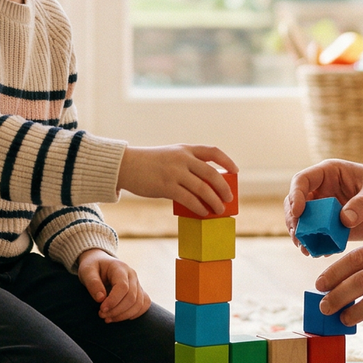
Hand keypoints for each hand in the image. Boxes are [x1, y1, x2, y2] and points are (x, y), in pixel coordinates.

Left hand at [77, 249, 150, 322]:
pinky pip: (144, 305)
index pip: (123, 287)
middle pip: (132, 297)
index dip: (113, 301)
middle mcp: (132, 275)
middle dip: (116, 310)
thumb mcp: (87, 271)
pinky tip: (120, 317)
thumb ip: (93, 283)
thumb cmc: (92, 268)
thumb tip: (101, 299)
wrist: (100, 264)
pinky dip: (134, 314)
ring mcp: (137, 283)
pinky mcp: (139, 291)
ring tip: (107, 318)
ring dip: (123, 315)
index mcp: (120, 268)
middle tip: (101, 315)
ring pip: (138, 303)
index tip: (101, 309)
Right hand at [118, 145, 237, 216]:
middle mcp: (182, 159)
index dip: (227, 161)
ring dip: (214, 201)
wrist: (126, 165)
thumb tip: (205, 187)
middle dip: (224, 187)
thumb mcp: (170, 156)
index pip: (213, 151)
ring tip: (219, 210)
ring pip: (202, 188)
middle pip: (212, 173)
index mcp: (185, 149)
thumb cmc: (149, 164)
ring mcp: (175, 172)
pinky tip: (203, 213)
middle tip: (229, 198)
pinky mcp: (166, 186)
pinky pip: (189, 198)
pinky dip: (199, 207)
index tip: (236, 171)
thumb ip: (186, 165)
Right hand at [284, 160, 362, 250]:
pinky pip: (319, 238)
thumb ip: (362, 202)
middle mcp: (322, 192)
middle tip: (299, 236)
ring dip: (302, 236)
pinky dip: (316, 246)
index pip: (302, 180)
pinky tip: (320, 253)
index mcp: (329, 173)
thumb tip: (344, 219)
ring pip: (304, 223)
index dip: (296, 194)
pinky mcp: (333, 229)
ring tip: (306, 250)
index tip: (298, 211)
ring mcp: (326, 212)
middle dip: (294, 220)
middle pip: (296, 203)